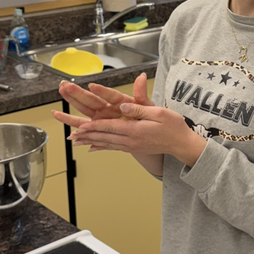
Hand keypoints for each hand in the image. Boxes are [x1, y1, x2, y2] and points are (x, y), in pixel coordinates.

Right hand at [53, 72, 153, 129]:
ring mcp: (100, 117)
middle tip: (66, 85)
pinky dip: (70, 122)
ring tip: (61, 92)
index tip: (93, 86)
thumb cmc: (144, 118)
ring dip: (71, 101)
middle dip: (78, 93)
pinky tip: (59, 116)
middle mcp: (107, 108)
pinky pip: (81, 125)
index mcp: (119, 102)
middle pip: (91, 100)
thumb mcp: (147, 106)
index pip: (110, 96)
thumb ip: (141, 93)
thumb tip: (142, 77)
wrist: (143, 134)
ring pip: (83, 110)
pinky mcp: (96, 126)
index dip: (102, 91)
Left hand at [69, 101, 205, 165]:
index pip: (109, 127)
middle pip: (104, 136)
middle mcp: (130, 140)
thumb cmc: (173, 125)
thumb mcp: (159, 112)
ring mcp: (131, 146)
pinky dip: (100, 147)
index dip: (93, 126)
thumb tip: (122, 106)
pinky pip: (113, 148)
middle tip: (71, 134)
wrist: (181, 144)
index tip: (80, 126)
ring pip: (106, 143)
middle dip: (86, 134)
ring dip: (89, 141)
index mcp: (135, 130)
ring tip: (76, 141)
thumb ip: (139, 109)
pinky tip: (92, 148)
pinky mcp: (133, 148)